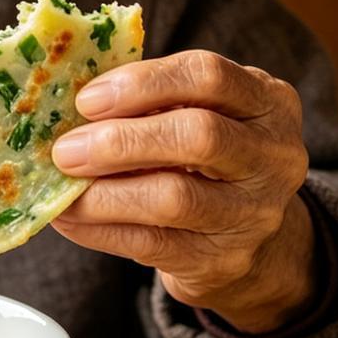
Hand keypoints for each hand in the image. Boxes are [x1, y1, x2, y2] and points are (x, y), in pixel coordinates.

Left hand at [49, 50, 315, 333]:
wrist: (250, 241)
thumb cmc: (207, 160)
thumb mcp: (201, 115)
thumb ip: (151, 102)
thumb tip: (64, 105)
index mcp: (268, 102)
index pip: (208, 76)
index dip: (143, 84)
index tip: (87, 100)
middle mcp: (274, 155)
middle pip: (198, 136)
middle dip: (121, 141)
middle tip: (66, 150)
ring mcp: (255, 213)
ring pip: (174, 199)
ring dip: (104, 193)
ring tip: (63, 187)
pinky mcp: (224, 261)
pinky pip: (152, 244)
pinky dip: (100, 230)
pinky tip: (69, 219)